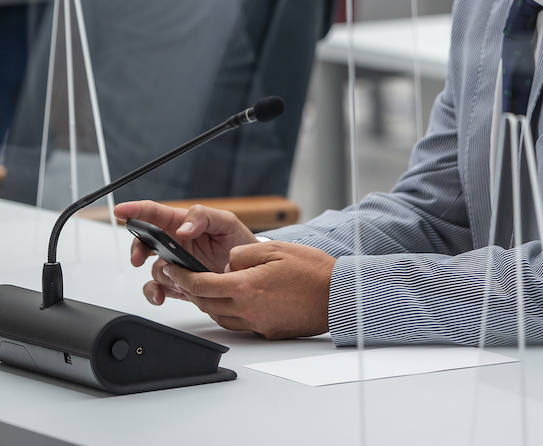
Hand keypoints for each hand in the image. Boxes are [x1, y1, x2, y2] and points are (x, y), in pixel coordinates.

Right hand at [113, 199, 257, 300]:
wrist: (248, 272)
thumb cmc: (238, 241)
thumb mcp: (226, 222)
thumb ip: (204, 217)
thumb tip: (183, 227)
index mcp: (182, 222)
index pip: (154, 213)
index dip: (135, 210)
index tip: (119, 211)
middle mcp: (174, 242)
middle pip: (144, 241)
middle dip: (137, 248)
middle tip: (139, 258)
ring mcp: (174, 264)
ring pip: (151, 268)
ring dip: (156, 274)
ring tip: (172, 277)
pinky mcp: (177, 284)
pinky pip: (157, 288)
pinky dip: (155, 293)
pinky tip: (162, 295)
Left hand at [146, 241, 335, 338]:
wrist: (335, 296)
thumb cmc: (311, 271)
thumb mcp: (275, 248)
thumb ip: (244, 254)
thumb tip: (228, 262)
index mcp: (245, 287)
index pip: (202, 284)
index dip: (181, 276)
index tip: (171, 268)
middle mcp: (246, 309)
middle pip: (205, 302)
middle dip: (188, 289)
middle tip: (178, 276)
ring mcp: (255, 323)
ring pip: (218, 315)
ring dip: (205, 301)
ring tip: (200, 287)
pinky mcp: (266, 330)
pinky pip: (235, 322)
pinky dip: (224, 310)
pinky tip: (229, 300)